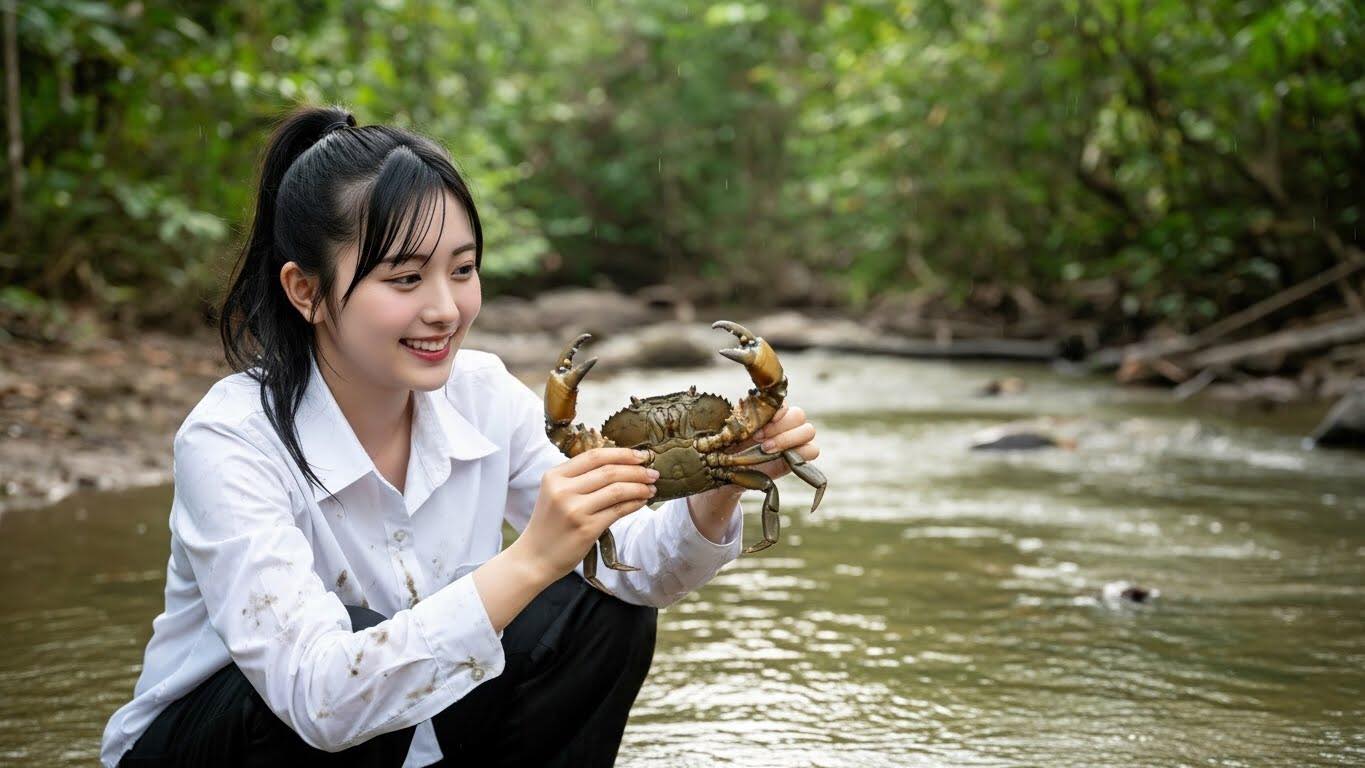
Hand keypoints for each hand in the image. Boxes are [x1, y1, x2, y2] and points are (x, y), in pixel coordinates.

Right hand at [515, 447, 658, 580]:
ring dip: (639, 486)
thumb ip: (579, 478)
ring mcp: (575, 510)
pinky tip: (642, 501)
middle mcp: (563, 490)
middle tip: (653, 472)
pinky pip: (618, 510)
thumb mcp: (555, 493)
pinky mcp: (586, 529)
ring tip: (651, 487)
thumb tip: (620, 465)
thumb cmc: (549, 524)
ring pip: (617, 489)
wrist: (534, 558)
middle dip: (636, 470)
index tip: (641, 455)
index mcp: (554, 476)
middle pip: (609, 471)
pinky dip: (634, 504)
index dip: (622, 453)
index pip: (594, 456)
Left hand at [725, 404, 819, 481]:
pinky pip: (813, 450)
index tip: (763, 422)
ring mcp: (796, 439)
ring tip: (766, 449)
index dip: (778, 410)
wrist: (732, 470)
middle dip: (779, 427)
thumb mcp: (732, 432)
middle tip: (759, 438)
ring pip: (808, 430)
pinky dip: (800, 452)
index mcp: (771, 412)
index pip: (784, 403)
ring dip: (788, 439)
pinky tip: (782, 456)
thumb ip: (741, 420)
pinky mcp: (800, 456)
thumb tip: (743, 410)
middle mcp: (786, 423)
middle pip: (799, 415)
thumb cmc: (731, 447)